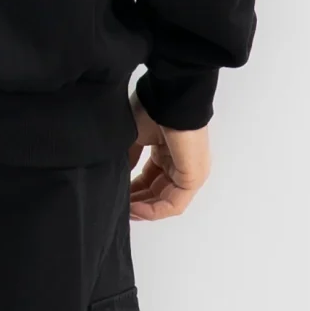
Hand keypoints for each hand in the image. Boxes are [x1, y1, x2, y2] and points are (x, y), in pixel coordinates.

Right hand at [128, 93, 211, 220]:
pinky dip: (154, 210)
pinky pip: (174, 204)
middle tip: (118, 208)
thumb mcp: (134, 137)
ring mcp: (190, 172)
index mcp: (168, 152)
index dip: (132, 191)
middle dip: (136, 203)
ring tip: (125, 212)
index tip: (115, 197)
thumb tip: (120, 176)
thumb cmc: (152, 110)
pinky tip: (136, 210)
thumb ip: (129, 159)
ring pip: (165, 202)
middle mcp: (180, 164)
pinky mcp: (193, 177)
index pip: (150, 180)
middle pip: (157, 193)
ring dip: (143, 210)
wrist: (168, 98)